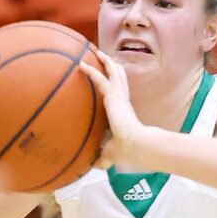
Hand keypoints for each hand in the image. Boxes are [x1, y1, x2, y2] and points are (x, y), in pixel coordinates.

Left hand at [80, 54, 148, 170]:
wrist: (136, 146)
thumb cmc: (126, 151)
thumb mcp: (109, 153)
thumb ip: (100, 157)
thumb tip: (90, 166)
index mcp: (123, 110)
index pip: (120, 91)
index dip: (115, 81)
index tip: (108, 75)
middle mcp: (123, 100)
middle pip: (119, 76)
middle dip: (111, 65)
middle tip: (102, 56)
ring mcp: (120, 97)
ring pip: (113, 72)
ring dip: (105, 61)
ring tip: (95, 51)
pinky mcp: (114, 97)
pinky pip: (101, 79)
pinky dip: (91, 71)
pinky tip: (80, 65)